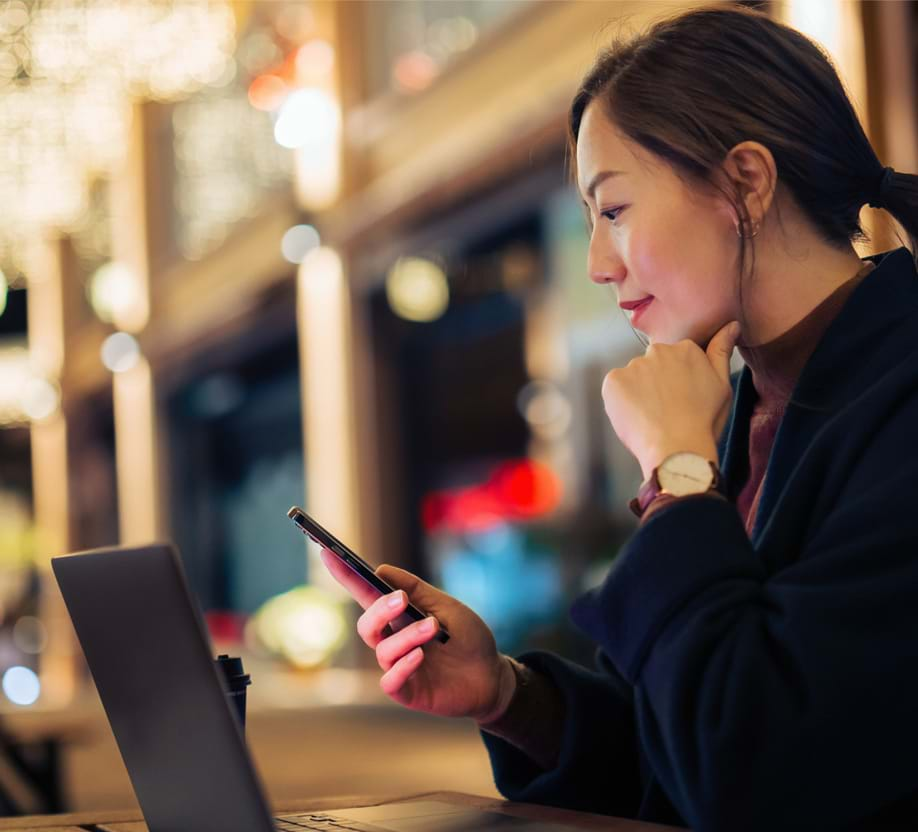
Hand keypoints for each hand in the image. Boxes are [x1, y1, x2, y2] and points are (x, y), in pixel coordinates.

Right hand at [319, 549, 515, 722]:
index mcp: (398, 616)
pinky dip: (403, 666)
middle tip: (401, 599)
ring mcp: (398, 667)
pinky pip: (391, 681)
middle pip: (367, 625)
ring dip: (407, 635)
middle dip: (380, 610)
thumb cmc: (468, 638)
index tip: (328, 552)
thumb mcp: (446, 607)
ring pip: (383, 650)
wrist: (493, 676)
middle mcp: (392, 641)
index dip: (345, 575)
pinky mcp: (408, 692)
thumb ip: (416, 590)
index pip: (366, 594)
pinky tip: (420, 656)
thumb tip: (380, 570)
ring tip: (434, 628)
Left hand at [602, 320, 739, 477]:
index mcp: (685, 349)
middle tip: (667, 411)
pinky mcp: (613, 381)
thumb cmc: (704, 421)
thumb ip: (721, 351)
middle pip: (652, 366)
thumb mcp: (722, 385)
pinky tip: (637, 417)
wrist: (677, 448)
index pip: (674, 361)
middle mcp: (658, 350)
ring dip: (638, 393)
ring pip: (633, 378)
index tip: (682, 401)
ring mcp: (633, 365)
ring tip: (653, 417)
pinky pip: (615, 389)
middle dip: (657, 384)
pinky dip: (621, 402)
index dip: (677, 384)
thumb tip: (732, 324)